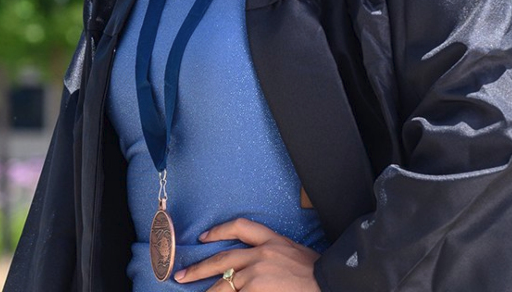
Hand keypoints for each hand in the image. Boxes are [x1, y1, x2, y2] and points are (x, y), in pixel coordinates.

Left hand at [173, 217, 321, 291]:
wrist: (329, 282)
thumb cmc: (317, 272)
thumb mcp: (293, 253)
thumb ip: (274, 254)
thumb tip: (252, 266)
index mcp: (272, 239)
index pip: (240, 226)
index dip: (219, 231)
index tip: (204, 237)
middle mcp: (262, 253)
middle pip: (223, 258)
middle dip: (199, 268)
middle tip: (181, 276)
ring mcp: (258, 273)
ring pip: (224, 282)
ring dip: (207, 291)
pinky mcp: (257, 290)